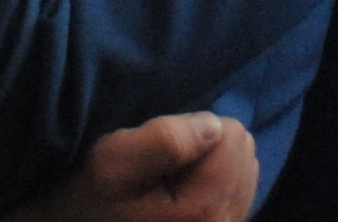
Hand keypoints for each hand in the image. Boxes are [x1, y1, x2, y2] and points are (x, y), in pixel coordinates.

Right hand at [0, 114, 260, 221]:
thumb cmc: (92, 197)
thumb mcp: (113, 161)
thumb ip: (166, 139)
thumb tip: (214, 126)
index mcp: (203, 211)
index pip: (231, 136)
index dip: (192, 128)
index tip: (156, 150)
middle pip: (243, 151)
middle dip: (205, 146)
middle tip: (161, 167)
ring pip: (245, 165)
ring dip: (210, 163)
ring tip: (170, 180)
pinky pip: (241, 184)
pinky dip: (215, 179)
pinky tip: (184, 190)